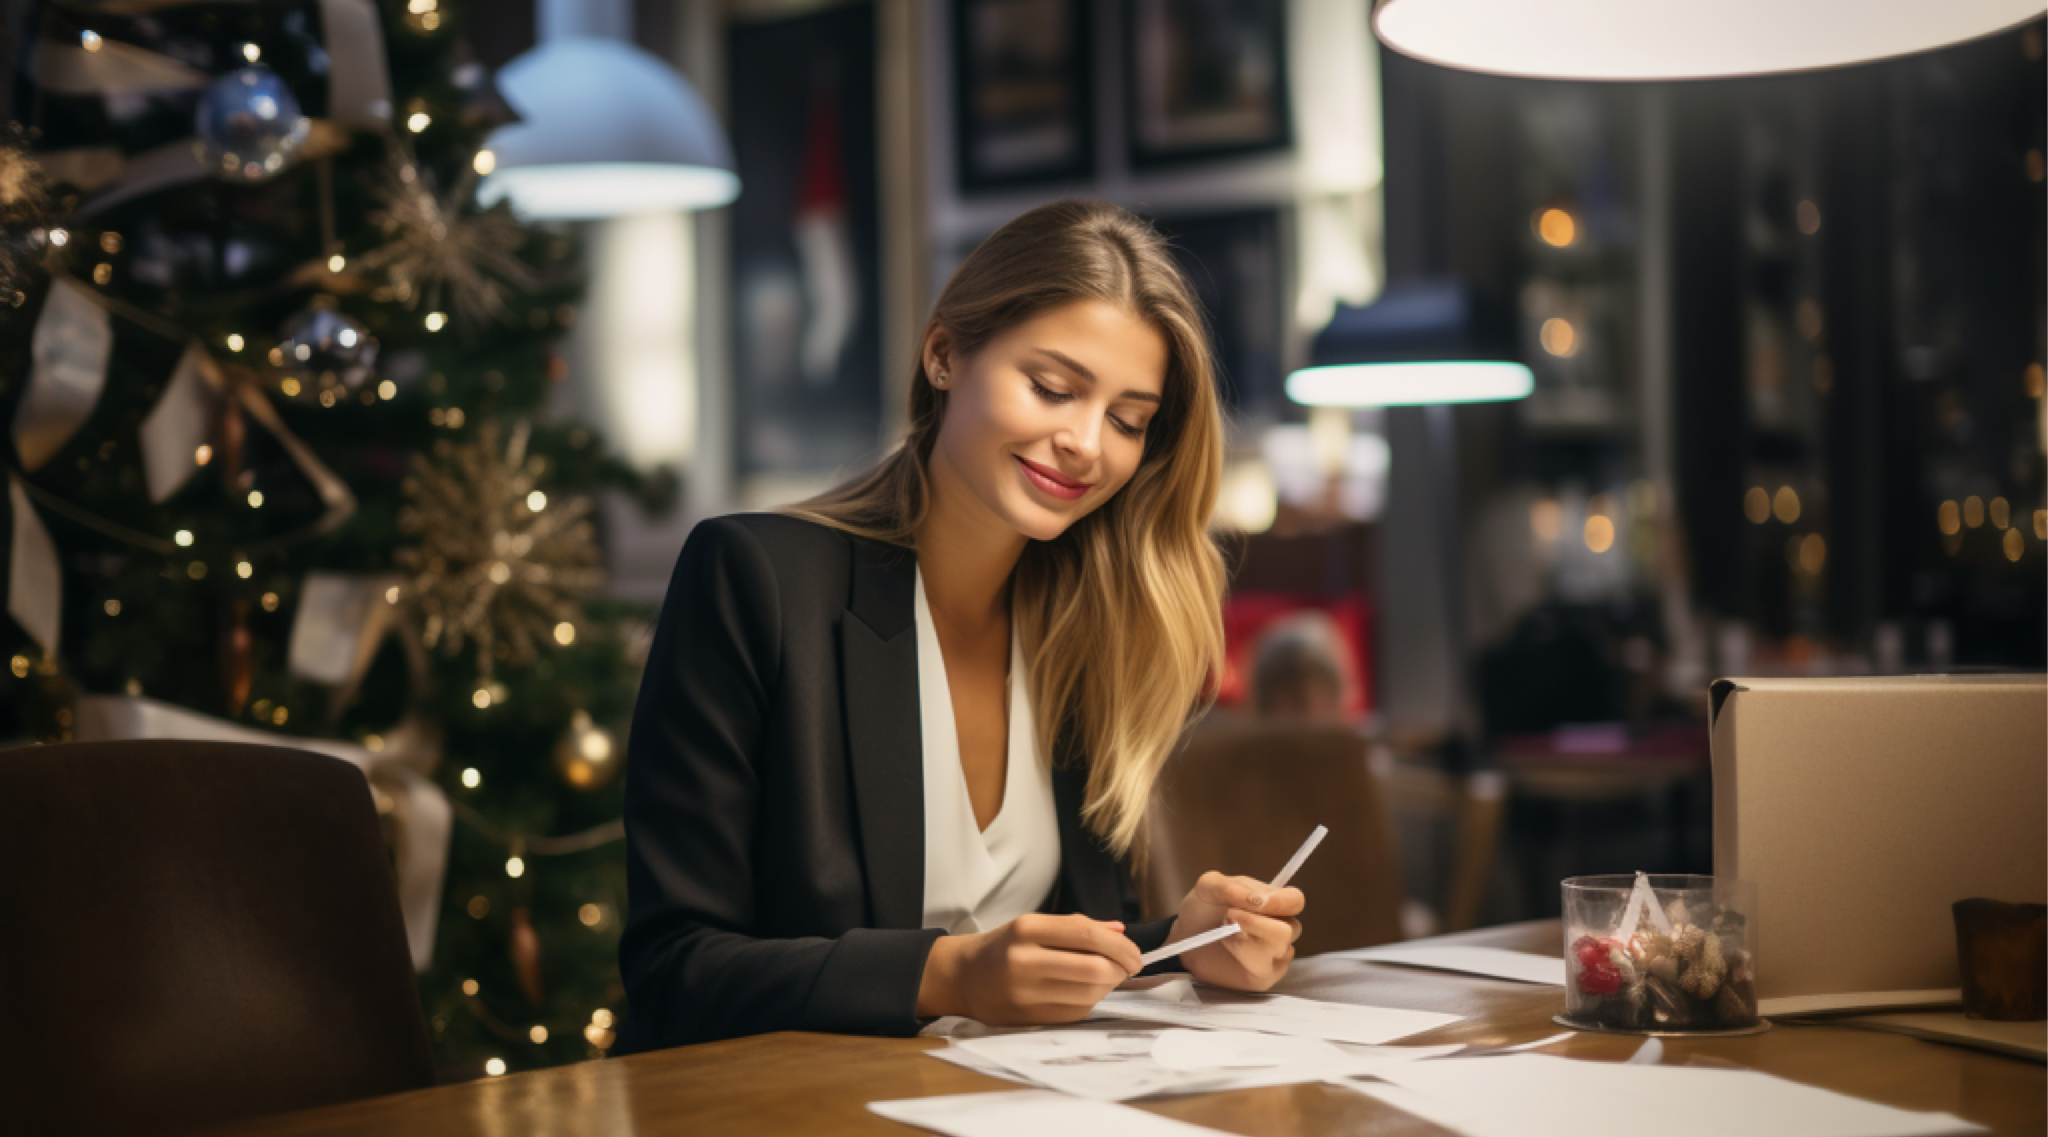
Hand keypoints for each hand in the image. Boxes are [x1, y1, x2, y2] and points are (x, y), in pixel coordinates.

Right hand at [917, 912, 1143, 1023]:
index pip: (1086, 933)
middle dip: (1121, 968)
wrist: (963, 978)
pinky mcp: (1029, 1018)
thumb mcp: (1033, 925)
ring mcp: (1025, 993)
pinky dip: (1092, 1001)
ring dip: (1109, 986)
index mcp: (1026, 929)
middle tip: (1130, 966)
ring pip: (1089, 993)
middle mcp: (1024, 960)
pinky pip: (1077, 1012)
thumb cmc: (1004, 947)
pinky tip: (1089, 991)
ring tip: (1109, 977)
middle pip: (1093, 968)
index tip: (1136, 953)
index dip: (1120, 945)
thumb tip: (1120, 931)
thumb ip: (1077, 927)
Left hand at [1169, 871, 1303, 991]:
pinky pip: (1265, 970)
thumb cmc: (1202, 909)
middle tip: (1229, 916)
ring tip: (1224, 933)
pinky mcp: (1263, 977)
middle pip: (1291, 928)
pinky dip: (1243, 957)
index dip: (1280, 902)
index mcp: (1273, 902)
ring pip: (1279, 950)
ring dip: (1247, 939)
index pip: (1294, 901)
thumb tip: (1258, 899)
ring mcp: (1274, 955)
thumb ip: (1232, 887)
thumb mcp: (1208, 887)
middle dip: (1257, 923)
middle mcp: (1280, 928)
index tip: (1254, 903)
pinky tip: (1229, 948)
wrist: (1186, 938)